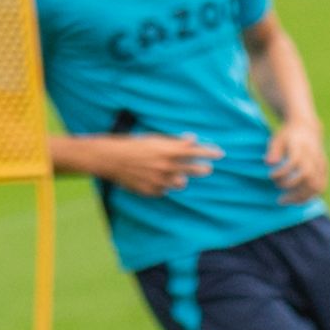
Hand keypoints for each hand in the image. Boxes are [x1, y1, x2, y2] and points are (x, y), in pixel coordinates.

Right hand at [80, 135, 219, 195]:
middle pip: (196, 170)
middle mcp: (167, 167)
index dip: (210, 152)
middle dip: (203, 168)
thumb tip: (192, 139)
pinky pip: (165, 190)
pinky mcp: (152, 191)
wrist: (109, 159)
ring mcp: (160, 181)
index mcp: (168, 151)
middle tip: (206, 167)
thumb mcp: (154, 139)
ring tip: (173, 172)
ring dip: (181, 178)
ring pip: (181, 183)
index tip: (221, 153)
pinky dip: (164, 184)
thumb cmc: (131, 145)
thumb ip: (174, 141)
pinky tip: (155, 178)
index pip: (196, 151)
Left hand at [267, 118, 326, 200]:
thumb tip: (268, 162)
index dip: (282, 173)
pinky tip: (299, 199)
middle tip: (280, 200)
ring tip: (289, 201)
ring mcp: (320, 163)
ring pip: (317, 186)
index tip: (271, 175)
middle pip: (308, 178)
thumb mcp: (277, 138)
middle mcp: (313, 156)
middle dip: (293, 192)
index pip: (294, 163)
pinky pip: (322, 186)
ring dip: (302, 197)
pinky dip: (311, 196)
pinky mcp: (324, 168)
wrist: (307, 126)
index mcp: (300, 147)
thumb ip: (273, 150)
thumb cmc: (288, 135)